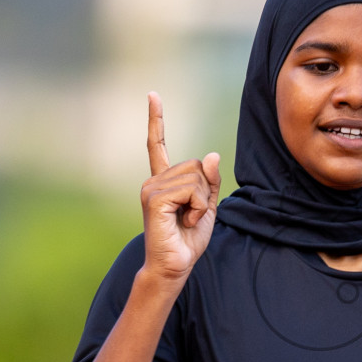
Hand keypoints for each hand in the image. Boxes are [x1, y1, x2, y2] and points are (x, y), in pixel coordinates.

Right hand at [140, 92, 220, 284]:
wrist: (175, 267)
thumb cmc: (188, 240)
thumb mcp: (207, 207)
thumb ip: (210, 181)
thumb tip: (211, 154)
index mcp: (164, 181)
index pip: (158, 145)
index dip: (156, 119)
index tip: (152, 94)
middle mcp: (153, 180)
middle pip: (196, 165)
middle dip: (206, 192)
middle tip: (191, 216)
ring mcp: (151, 188)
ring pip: (196, 177)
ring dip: (202, 203)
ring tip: (187, 221)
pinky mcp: (154, 198)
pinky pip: (191, 190)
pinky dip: (198, 208)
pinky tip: (184, 222)